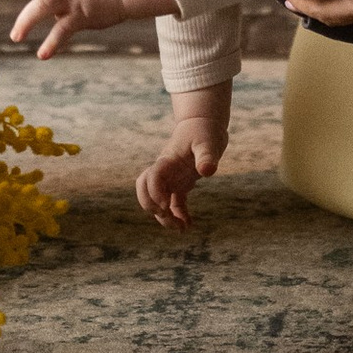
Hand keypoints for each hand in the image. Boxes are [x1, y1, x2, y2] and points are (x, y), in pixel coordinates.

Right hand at [136, 92, 229, 226]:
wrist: (203, 123)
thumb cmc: (204, 130)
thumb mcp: (208, 142)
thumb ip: (207, 156)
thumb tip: (207, 172)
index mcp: (168, 161)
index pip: (152, 177)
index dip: (154, 193)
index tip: (166, 205)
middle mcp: (166, 171)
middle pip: (144, 190)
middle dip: (151, 206)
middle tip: (167, 215)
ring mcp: (172, 178)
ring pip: (157, 200)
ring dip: (164, 216)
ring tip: (181, 229)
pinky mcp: (181, 183)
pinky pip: (174, 203)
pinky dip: (178, 215)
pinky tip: (188, 225)